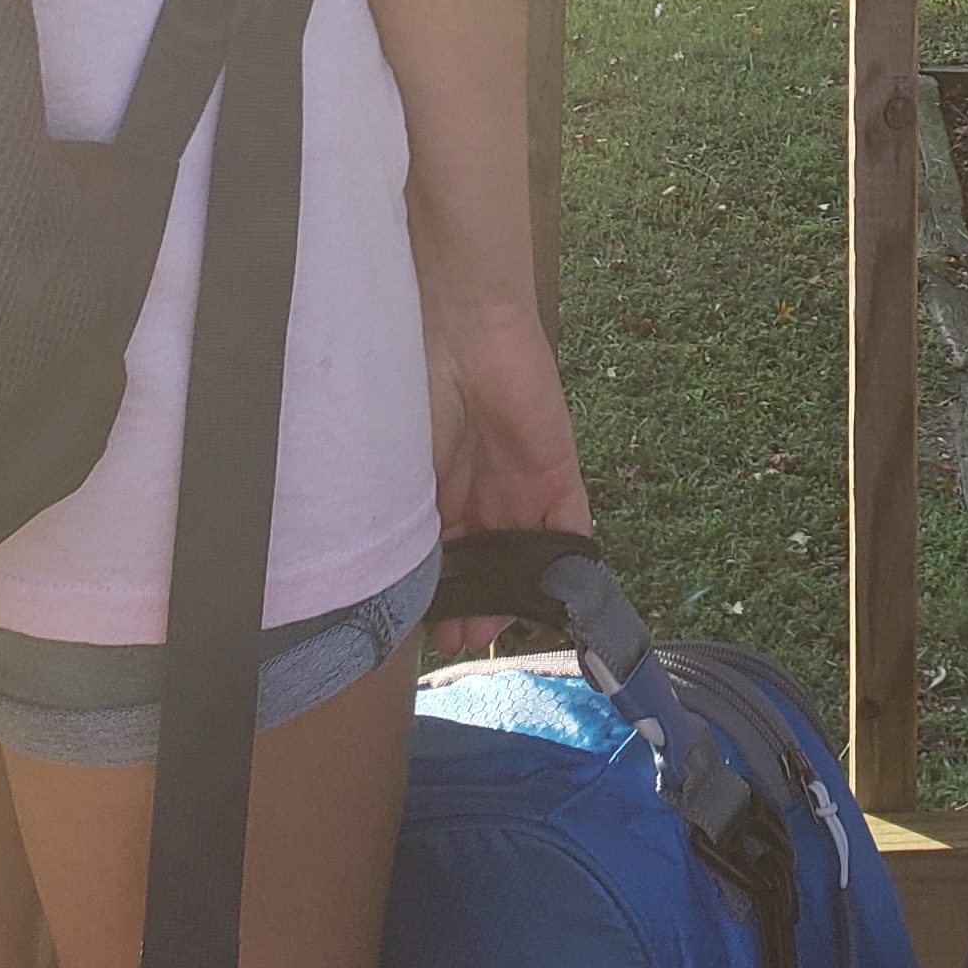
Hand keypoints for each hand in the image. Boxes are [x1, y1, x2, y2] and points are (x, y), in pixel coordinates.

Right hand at [426, 296, 589, 651]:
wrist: (467, 329)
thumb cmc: (418, 391)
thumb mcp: (401, 467)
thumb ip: (406, 521)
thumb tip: (397, 581)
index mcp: (434, 495)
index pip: (438, 559)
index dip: (436, 595)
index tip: (427, 630)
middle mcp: (477, 498)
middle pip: (483, 566)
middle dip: (475, 605)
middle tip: (463, 639)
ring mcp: (519, 489)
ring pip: (524, 559)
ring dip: (515, 596)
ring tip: (496, 629)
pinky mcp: (559, 475)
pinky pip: (570, 529)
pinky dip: (569, 565)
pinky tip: (558, 600)